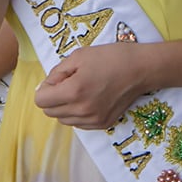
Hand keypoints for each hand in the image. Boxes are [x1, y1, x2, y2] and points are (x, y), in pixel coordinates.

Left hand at [33, 43, 149, 129]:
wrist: (140, 69)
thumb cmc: (110, 58)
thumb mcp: (78, 56)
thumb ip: (56, 73)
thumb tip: (44, 87)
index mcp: (73, 92)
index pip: (41, 101)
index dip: (46, 88)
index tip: (60, 78)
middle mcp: (81, 111)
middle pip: (50, 112)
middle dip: (54, 97)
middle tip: (70, 82)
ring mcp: (93, 120)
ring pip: (63, 120)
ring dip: (65, 107)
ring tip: (81, 91)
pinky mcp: (103, 124)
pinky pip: (79, 124)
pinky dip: (78, 113)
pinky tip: (90, 99)